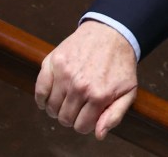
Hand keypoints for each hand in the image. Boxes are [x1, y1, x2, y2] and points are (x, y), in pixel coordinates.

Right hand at [35, 20, 137, 138]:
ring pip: (51, 108)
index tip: (89, 114)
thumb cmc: (120, 63)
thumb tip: (98, 135)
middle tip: (79, 105)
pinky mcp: (53, 62)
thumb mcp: (128, 90)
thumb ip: (115, 115)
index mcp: (99, 95)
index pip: (81, 126)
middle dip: (72, 116)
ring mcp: (65, 74)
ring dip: (58, 107)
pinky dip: (42, 98)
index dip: (85, 123)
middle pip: (64, 119)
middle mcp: (80, 86)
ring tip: (69, 97)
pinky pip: (39, 91)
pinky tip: (52, 95)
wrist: (112, 32)